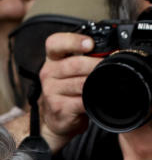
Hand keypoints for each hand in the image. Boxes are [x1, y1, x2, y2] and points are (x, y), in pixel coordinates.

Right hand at [40, 31, 98, 148]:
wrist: (56, 119)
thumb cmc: (67, 92)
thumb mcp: (70, 71)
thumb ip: (84, 58)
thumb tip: (110, 53)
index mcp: (53, 59)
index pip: (55, 43)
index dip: (73, 41)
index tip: (89, 45)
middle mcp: (48, 73)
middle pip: (74, 64)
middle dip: (96, 65)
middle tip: (108, 67)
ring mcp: (51, 91)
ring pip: (80, 83)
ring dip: (96, 83)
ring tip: (104, 83)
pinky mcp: (58, 107)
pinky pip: (81, 100)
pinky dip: (93, 98)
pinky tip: (96, 98)